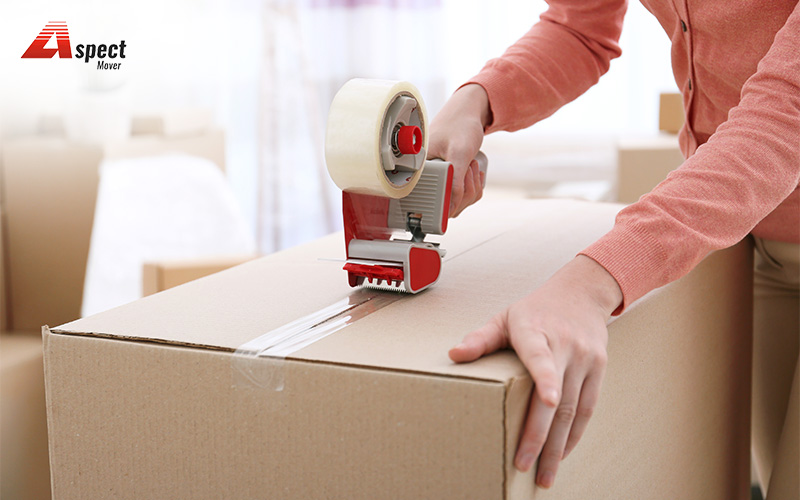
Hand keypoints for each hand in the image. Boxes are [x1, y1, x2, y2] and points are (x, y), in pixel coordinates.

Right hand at [427, 84, 491, 216]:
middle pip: (447, 207)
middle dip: (466, 191)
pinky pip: (465, 196)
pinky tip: (473, 171)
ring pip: (459, 203)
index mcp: (420, 171)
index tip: (460, 192)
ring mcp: (438, 180)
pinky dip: (475, 186)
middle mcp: (425, 178)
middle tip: (468, 167)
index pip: (429, 202)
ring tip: (469, 165)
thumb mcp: (459, 153)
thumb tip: (452, 207)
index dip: (447, 204)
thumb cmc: (459, 126)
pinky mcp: (449, 180)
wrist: (466, 114)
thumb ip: (455, 182)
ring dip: (472, 185)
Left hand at [449, 256, 622, 488]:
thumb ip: (481, 338)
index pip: (540, 356)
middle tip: (524, 466)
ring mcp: (585, 359)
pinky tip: (561, 453)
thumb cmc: (535, 310)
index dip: (546, 378)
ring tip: (545, 474)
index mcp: (536, 332)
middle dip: (540, 436)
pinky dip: (574, 434)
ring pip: (573, 409)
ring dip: (559, 446)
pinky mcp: (598, 368)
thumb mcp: (505, 317)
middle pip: (556, 396)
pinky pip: (588, 408)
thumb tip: (454, 354)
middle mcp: (564, 346)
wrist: (581, 292)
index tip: (548, 399)